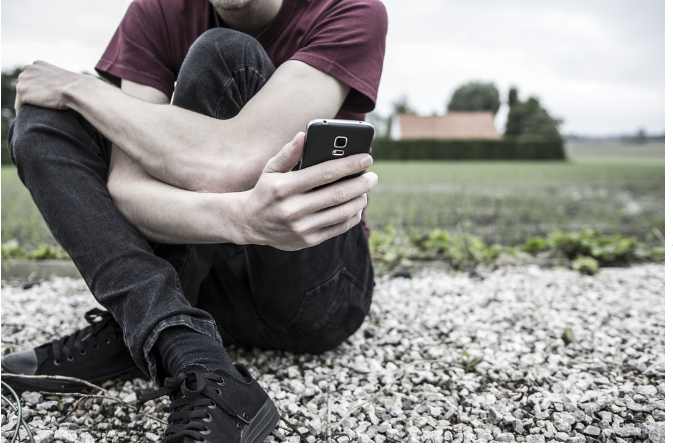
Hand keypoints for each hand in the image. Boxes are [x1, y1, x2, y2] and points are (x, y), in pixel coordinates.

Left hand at [14, 61, 80, 113]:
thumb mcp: (62, 78)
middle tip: (38, 107)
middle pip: (24, 85)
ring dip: (27, 103)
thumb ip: (53, 80)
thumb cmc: (75, 87)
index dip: (36, 89)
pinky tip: (29, 119)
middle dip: (30, 95)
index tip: (41, 98)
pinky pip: (19, 105)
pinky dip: (23, 111)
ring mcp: (24, 80)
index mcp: (38, 64)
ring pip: (21, 95)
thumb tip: (56, 89)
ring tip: (34, 114)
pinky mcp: (22, 92)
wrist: (76, 89)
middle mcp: (28, 69)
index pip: (31, 78)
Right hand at [238, 131, 377, 250]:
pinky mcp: (307, 241)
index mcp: (285, 187)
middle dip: (361, 183)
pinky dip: (352, 217)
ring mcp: (301, 227)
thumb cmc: (265, 190)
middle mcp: (293, 209)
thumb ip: (288, 153)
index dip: (350, 164)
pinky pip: (337, 228)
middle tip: (373, 177)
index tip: (367, 158)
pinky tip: (356, 207)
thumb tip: (304, 135)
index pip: (325, 173)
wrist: (249, 223)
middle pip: (338, 194)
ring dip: (360, 200)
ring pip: (341, 212)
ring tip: (366, 191)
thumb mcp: (270, 169)